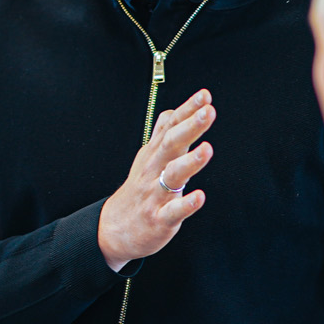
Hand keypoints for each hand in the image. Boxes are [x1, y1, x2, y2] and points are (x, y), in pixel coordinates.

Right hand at [97, 89, 213, 270]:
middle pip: (172, 144)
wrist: (114, 228)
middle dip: (190, 127)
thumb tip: (173, 111)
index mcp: (155, 155)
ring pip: (173, 175)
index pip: (171, 127)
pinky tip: (199, 196)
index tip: (205, 96)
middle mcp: (155, 170)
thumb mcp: (147, 158)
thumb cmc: (139, 190)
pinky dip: (186, 204)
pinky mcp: (159, 219)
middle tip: (208, 112)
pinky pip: (173, 211)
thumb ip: (162, 135)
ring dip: (190, 161)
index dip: (188, 110)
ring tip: (207, 149)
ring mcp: (156, 195)